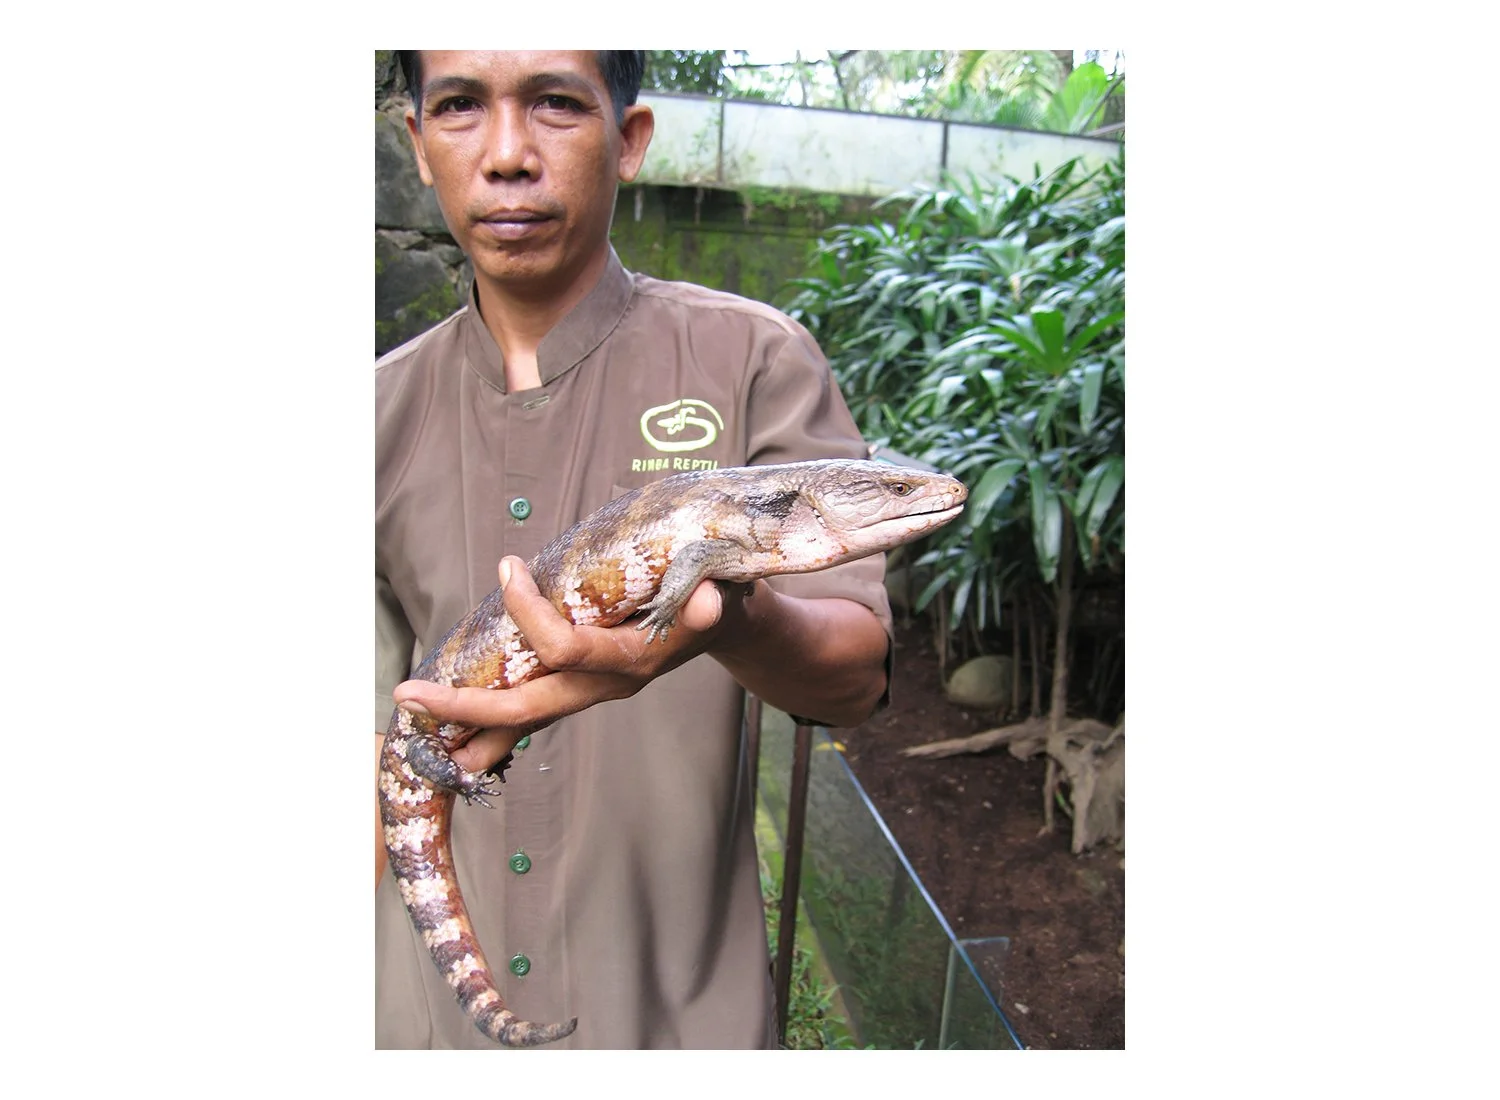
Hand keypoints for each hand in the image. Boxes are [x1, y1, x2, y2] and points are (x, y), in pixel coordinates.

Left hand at [392, 557, 747, 773]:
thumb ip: (714, 597)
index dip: (530, 612)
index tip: (509, 567)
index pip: (566, 649)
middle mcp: (607, 685)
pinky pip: (532, 711)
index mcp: (633, 661)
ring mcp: (592, 692)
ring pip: (525, 720)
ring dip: (470, 725)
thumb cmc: (720, 592)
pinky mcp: (583, 688)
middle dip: (467, 704)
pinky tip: (456, 734)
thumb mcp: (723, 587)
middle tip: (410, 692)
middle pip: (529, 707)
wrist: (726, 620)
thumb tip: (709, 599)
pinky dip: (492, 724)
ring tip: (419, 730)